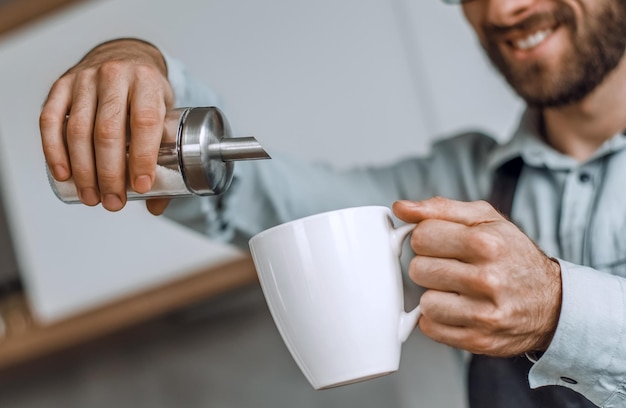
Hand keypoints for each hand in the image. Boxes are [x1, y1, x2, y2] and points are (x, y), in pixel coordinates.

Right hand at [40, 38, 173, 212]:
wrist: (127, 58)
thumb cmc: (147, 93)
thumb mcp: (167, 114)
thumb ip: (166, 155)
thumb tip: (156, 204)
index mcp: (147, 82)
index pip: (144, 122)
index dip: (142, 157)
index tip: (142, 186)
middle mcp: (115, 76)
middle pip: (108, 131)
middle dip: (110, 174)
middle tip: (114, 202)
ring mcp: (85, 79)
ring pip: (78, 130)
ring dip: (84, 170)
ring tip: (92, 197)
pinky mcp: (61, 86)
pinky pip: (51, 120)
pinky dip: (54, 151)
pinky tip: (64, 174)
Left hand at [393, 197, 561, 356]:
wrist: (553, 303)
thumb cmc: (512, 255)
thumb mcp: (485, 219)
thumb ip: (439, 209)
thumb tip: (401, 208)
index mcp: (486, 243)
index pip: (421, 237)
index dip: (427, 239)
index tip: (440, 243)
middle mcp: (487, 279)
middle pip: (418, 269)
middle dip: (429, 266)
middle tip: (451, 267)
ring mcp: (484, 314)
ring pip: (424, 302)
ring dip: (434, 296)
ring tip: (456, 290)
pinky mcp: (479, 340)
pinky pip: (431, 328)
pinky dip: (438, 319)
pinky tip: (458, 309)